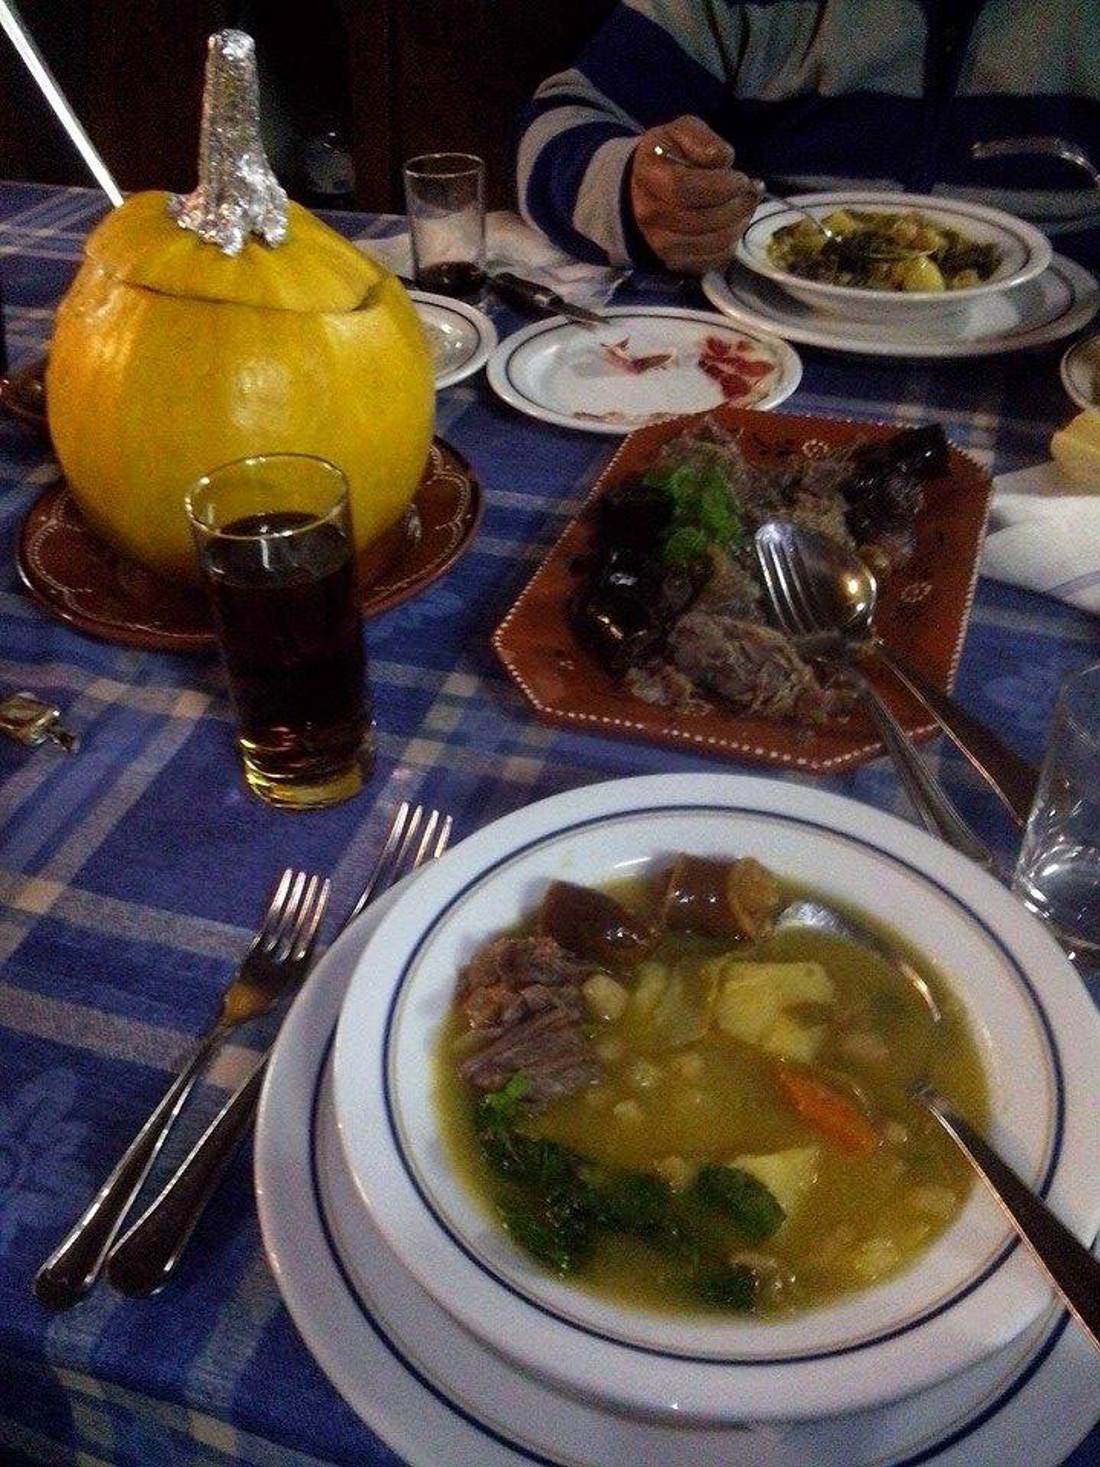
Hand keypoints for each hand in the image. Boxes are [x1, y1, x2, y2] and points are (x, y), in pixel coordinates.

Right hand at [629, 116, 760, 273]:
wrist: (642, 191)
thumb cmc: (668, 157)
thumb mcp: (681, 131)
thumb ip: (701, 139)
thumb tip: (723, 160)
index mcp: (649, 176)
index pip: (685, 188)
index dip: (721, 186)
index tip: (742, 179)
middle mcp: (650, 216)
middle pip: (702, 220)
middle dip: (738, 206)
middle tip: (752, 192)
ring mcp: (661, 244)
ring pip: (712, 242)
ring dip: (738, 224)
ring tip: (745, 206)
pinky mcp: (676, 263)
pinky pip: (713, 259)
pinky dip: (731, 243)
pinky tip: (734, 224)